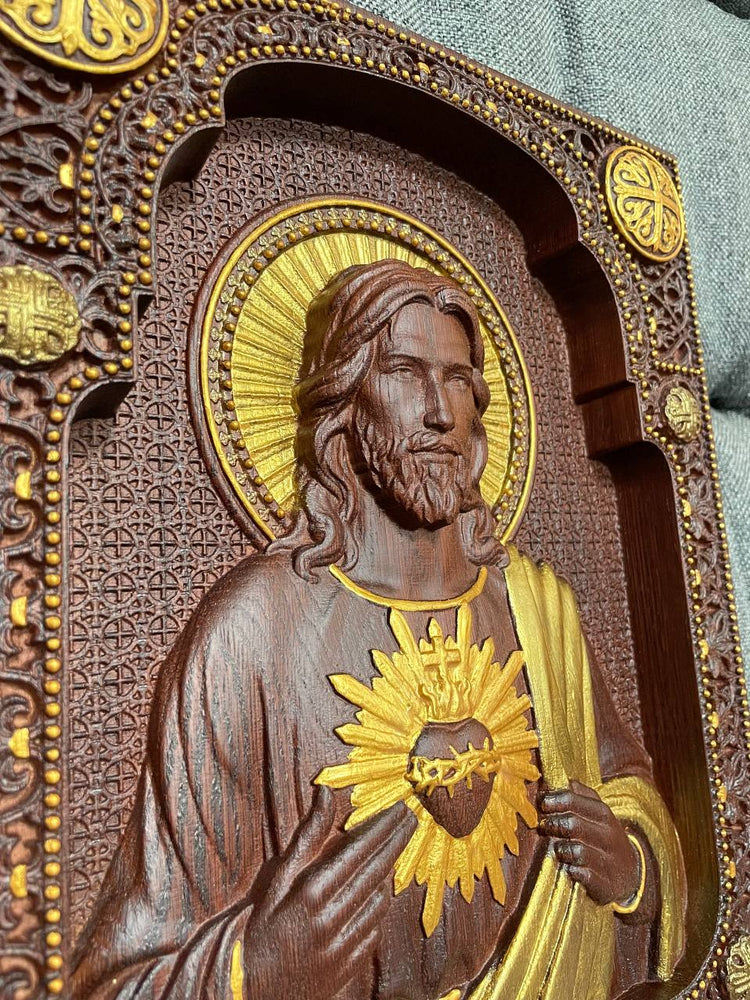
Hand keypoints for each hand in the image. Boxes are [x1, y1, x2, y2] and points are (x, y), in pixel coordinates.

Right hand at [243, 786, 416, 998]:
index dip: (383, 828)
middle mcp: (331, 918)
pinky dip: (377, 909)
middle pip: (376, 872)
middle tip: (411, 819)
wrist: (248, 988)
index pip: (359, 851)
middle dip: (396, 842)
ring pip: (379, 901)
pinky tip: (376, 895)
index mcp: (311, 893)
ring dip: (387, 875)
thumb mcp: (278, 878)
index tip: (400, 810)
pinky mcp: (347, 967)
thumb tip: (325, 793)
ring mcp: (341, 945)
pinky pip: (374, 930)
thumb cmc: (259, 926)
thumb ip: (307, 837)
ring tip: (391, 855)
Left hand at [539, 779, 640, 907]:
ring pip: (576, 850)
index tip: (543, 804)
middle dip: (553, 824)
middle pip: (573, 824)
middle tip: (544, 826)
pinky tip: (570, 868)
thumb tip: (560, 780)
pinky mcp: (605, 884)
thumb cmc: (604, 837)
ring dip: (561, 849)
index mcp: (604, 814)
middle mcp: (609, 836)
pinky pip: (581, 874)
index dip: (555, 800)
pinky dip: (572, 870)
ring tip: (558, 849)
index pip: (574, 800)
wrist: (631, 873)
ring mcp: (609, 861)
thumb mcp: (598, 813)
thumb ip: (580, 795)